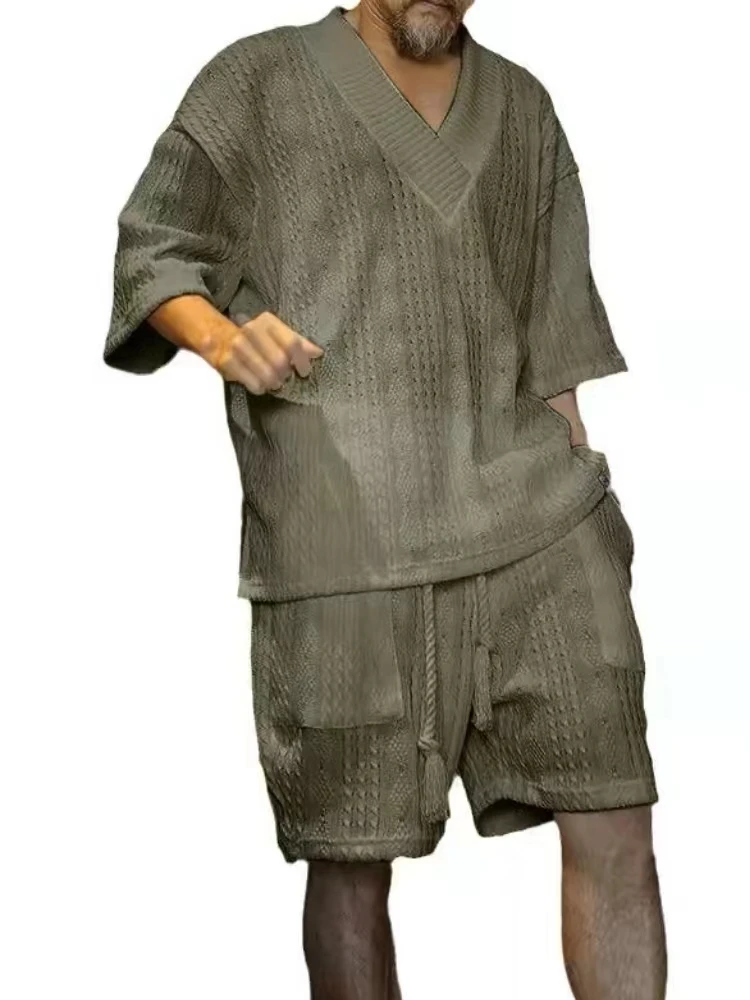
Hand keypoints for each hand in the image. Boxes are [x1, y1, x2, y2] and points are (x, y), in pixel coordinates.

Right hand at [201, 311, 323, 394]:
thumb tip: (317, 353)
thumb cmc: (254, 339)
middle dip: (285, 374)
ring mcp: (238, 346)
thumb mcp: (274, 334)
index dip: (302, 361)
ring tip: (273, 382)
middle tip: (285, 378)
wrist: (216, 336)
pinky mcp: (227, 362)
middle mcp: (252, 330)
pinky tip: (260, 384)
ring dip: (274, 383)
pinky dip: (260, 387)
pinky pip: (254, 384)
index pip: (292, 343)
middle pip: (280, 362)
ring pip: (268, 375)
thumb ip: (297, 342)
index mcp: (267, 322)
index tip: (304, 371)